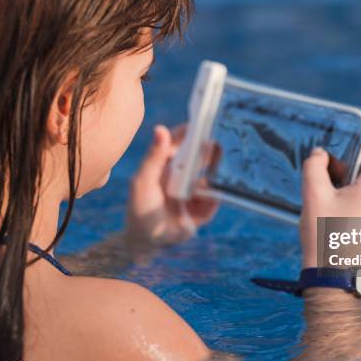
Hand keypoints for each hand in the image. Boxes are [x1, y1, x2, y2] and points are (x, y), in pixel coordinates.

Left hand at [126, 124, 218, 246]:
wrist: (148, 241)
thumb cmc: (140, 207)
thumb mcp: (143, 181)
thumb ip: (153, 157)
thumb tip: (160, 128)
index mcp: (169, 160)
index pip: (184, 139)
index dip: (195, 129)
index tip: (206, 120)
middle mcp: (185, 171)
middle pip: (205, 154)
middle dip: (214, 150)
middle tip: (221, 145)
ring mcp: (197, 188)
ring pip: (215, 176)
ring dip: (218, 173)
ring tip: (215, 175)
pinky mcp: (205, 206)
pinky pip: (216, 199)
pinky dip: (214, 199)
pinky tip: (212, 197)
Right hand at [299, 139, 360, 268]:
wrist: (330, 275)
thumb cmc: (323, 234)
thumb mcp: (313, 194)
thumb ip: (315, 166)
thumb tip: (321, 154)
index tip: (351, 147)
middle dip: (350, 169)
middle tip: (326, 177)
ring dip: (350, 188)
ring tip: (327, 200)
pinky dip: (354, 202)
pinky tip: (334, 215)